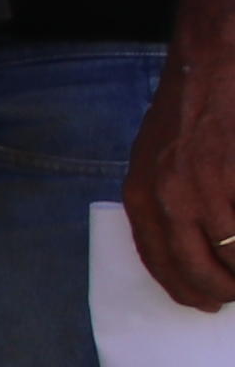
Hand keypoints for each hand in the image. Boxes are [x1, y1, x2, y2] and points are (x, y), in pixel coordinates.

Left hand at [126, 30, 234, 310]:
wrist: (212, 64)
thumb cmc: (186, 111)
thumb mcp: (152, 159)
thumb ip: (159, 201)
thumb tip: (181, 245)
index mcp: (140, 194)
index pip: (159, 262)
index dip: (184, 290)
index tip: (203, 302)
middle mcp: (168, 197)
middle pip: (197, 269)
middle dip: (222, 292)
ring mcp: (207, 188)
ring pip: (233, 256)